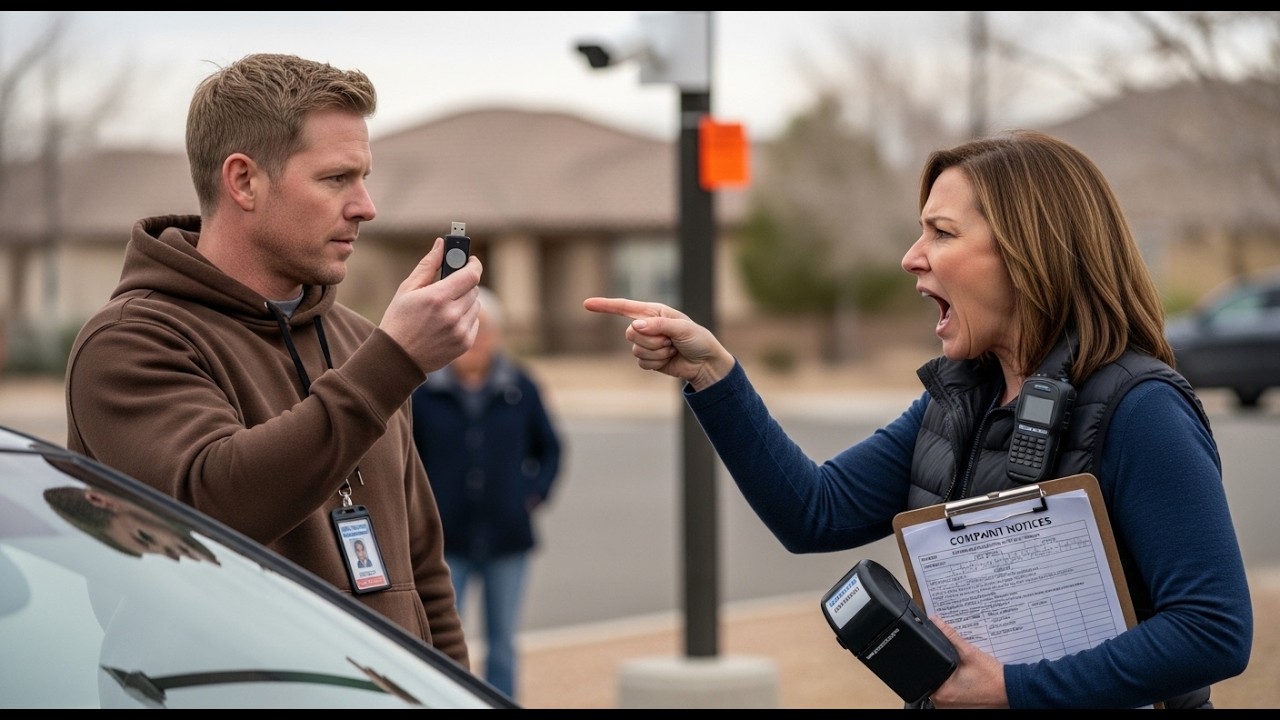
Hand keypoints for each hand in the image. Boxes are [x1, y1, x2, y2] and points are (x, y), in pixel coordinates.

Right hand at [380, 237, 483, 373]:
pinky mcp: (464, 343)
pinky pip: (475, 322)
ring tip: (445, 307)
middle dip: (464, 283)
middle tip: (450, 286)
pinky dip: (465, 318)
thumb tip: (442, 244)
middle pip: (474, 288)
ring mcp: (460, 331)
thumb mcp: (408, 289)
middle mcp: (452, 315)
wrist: (397, 357)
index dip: (473, 264)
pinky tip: (448, 322)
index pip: (471, 274)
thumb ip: (428, 265)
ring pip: (476, 305)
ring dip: (465, 301)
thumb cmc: (399, 319)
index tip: (471, 260)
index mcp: (437, 297)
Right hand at [582, 296, 734, 390]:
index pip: (624, 307)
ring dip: (657, 353)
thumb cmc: (697, 339)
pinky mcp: (649, 359)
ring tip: (672, 350)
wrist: (705, 363)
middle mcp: (647, 326)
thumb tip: (635, 326)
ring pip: (636, 350)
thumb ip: (658, 325)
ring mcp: (647, 343)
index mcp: (653, 312)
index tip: (587, 304)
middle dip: (651, 340)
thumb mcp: (682, 328)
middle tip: (670, 341)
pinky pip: (642, 363)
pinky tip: (669, 360)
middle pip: (630, 333)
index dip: (605, 306)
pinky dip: (657, 363)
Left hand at [927, 615, 1007, 707]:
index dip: (932, 660)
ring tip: (965, 671)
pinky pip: (953, 692)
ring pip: (944, 685)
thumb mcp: (969, 653)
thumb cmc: (993, 677)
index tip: (946, 657)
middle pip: (935, 678)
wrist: (1012, 689)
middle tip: (960, 665)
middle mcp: (944, 703)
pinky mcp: (961, 707)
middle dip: (944, 668)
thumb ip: (950, 637)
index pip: (926, 672)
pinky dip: (957, 684)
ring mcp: (952, 707)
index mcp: (941, 692)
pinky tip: (967, 678)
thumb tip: (936, 622)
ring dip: (951, 676)